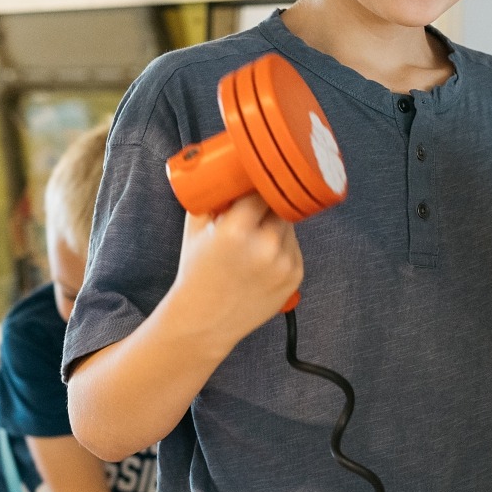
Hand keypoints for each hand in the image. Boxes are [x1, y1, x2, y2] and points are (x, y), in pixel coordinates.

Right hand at [169, 192, 303, 350]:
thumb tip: (229, 170)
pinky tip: (262, 256)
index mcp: (237, 231)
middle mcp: (265, 246)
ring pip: (288, 224)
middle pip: (279, 205)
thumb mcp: (196, 228)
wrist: (205, 321)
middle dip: (268, 202)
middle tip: (254, 206)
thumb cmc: (197, 272)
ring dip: (276, 222)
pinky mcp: (295, 275)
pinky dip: (282, 244)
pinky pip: (294, 246)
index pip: (263, 189)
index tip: (256, 179)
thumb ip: (213, 196)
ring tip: (254, 237)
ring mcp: (284, 263)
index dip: (259, 182)